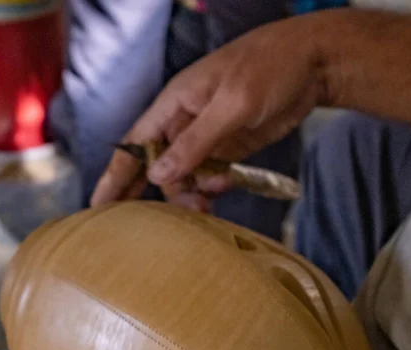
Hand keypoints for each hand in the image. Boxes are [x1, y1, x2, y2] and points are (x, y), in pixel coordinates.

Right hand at [90, 14, 329, 206]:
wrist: (311, 66)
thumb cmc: (268, 69)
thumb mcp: (232, 104)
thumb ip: (196, 141)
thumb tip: (158, 174)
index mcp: (174, 105)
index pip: (133, 144)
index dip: (115, 175)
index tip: (98, 206)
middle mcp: (185, 124)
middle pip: (157, 167)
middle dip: (157, 193)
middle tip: (162, 221)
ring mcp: (207, 139)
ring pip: (185, 177)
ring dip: (192, 195)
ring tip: (207, 205)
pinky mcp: (229, 150)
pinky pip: (210, 177)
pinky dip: (213, 189)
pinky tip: (223, 189)